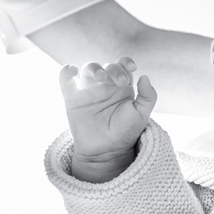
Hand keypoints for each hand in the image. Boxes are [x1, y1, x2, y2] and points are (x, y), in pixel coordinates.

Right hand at [60, 58, 156, 181]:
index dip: (126, 62)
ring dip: (94, 68)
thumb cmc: (125, 133)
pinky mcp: (73, 99)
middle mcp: (105, 86)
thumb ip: (148, 96)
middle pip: (107, 66)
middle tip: (120, 82)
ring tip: (101, 78)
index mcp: (122, 87)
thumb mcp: (142, 115)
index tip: (132, 68)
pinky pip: (65, 80)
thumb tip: (144, 76)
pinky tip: (73, 70)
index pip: (123, 66)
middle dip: (114, 69)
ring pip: (88, 69)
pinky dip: (65, 71)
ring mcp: (88, 92)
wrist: (107, 152)